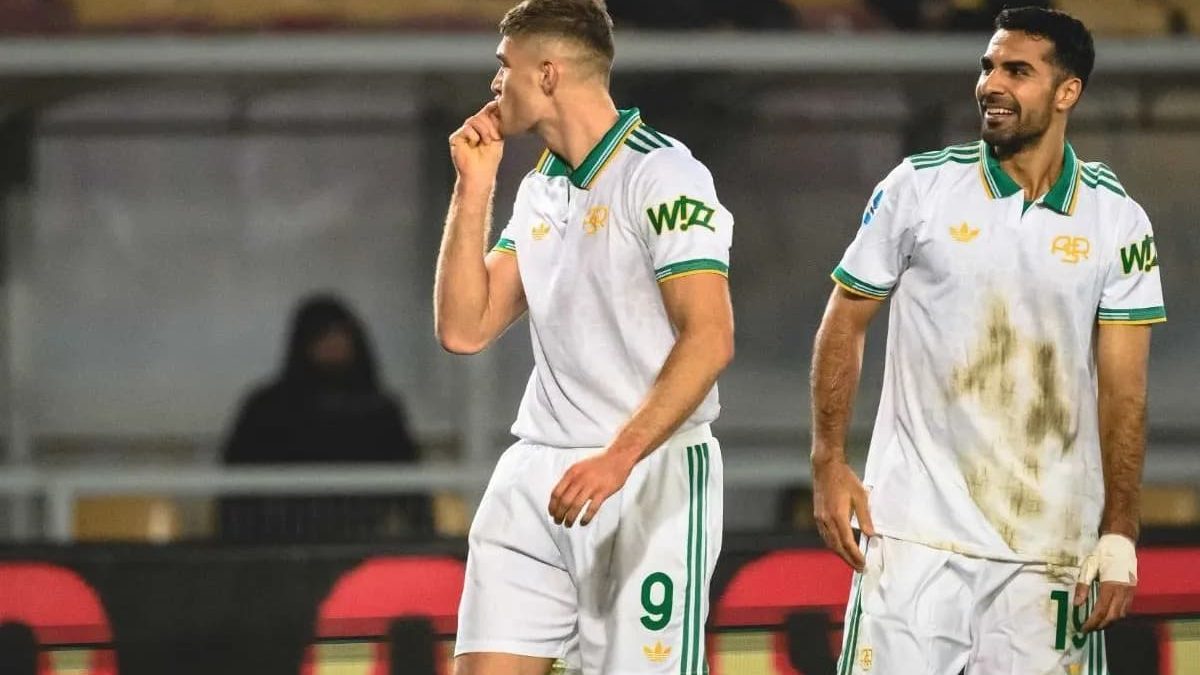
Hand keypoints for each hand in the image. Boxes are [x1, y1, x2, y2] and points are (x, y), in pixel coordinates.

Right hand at [449, 101, 503, 185]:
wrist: (480, 174)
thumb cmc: (489, 160)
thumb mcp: (498, 138)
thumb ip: (497, 123)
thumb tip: (497, 105)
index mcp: (482, 127)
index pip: (486, 112)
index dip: (493, 111)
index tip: (498, 116)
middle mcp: (472, 128)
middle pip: (481, 114)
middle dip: (490, 125)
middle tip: (494, 137)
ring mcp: (463, 132)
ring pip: (473, 120)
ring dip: (483, 130)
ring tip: (486, 142)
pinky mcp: (455, 138)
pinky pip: (466, 128)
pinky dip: (474, 136)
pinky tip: (474, 145)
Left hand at [548, 450, 634, 527]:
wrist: (617, 457)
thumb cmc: (598, 463)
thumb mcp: (579, 467)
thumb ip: (570, 479)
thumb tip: (560, 496)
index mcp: (572, 473)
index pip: (556, 493)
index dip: (552, 506)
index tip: (551, 513)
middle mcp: (579, 479)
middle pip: (564, 502)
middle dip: (559, 514)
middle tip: (558, 521)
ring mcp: (591, 486)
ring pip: (576, 506)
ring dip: (570, 518)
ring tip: (568, 524)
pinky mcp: (603, 492)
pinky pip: (592, 508)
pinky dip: (585, 518)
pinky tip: (583, 522)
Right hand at [812, 457, 874, 571]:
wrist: (826, 467)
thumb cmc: (845, 478)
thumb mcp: (861, 495)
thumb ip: (865, 516)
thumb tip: (871, 534)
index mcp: (838, 516)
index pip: (847, 542)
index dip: (855, 555)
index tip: (863, 564)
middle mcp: (826, 520)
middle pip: (837, 546)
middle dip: (848, 559)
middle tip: (860, 568)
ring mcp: (820, 518)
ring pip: (829, 542)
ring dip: (840, 554)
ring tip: (851, 561)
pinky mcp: (817, 515)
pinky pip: (824, 536)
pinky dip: (832, 545)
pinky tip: (838, 547)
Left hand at [1075, 533, 1137, 631]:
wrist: (1121, 543)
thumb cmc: (1102, 553)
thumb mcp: (1088, 567)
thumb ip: (1083, 586)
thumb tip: (1077, 604)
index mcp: (1111, 585)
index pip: (1101, 611)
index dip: (1092, 622)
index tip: (1083, 628)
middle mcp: (1123, 591)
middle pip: (1113, 617)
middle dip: (1100, 625)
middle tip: (1088, 629)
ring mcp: (1130, 591)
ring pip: (1121, 614)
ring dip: (1109, 622)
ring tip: (1096, 623)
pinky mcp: (1133, 589)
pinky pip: (1125, 608)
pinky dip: (1116, 614)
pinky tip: (1106, 614)